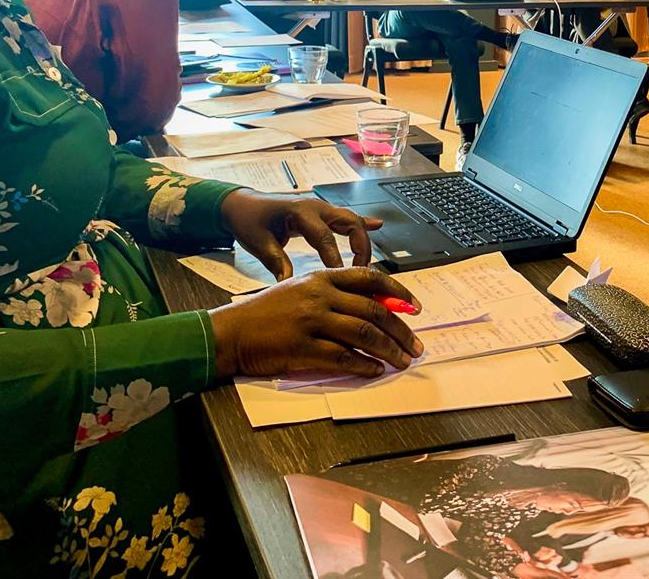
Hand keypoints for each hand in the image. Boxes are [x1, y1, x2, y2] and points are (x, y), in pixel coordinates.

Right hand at [208, 267, 422, 378]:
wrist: (232, 331)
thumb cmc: (268, 312)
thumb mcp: (302, 290)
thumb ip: (335, 294)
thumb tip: (375, 307)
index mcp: (322, 278)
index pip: (371, 278)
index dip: (398, 292)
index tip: (415, 307)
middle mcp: (320, 295)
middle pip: (374, 310)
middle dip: (401, 330)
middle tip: (415, 346)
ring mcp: (312, 321)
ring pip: (364, 334)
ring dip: (388, 350)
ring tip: (401, 362)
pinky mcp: (303, 348)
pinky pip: (343, 357)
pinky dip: (363, 365)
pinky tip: (373, 370)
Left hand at [220, 190, 378, 279]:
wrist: (241, 204)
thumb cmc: (248, 220)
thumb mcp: (258, 243)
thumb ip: (276, 262)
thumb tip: (291, 283)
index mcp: (299, 212)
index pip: (325, 238)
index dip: (336, 260)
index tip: (343, 279)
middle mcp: (315, 207)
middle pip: (350, 223)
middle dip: (361, 249)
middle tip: (361, 274)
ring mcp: (320, 208)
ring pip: (352, 220)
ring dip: (362, 242)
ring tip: (367, 266)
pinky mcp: (320, 213)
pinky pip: (346, 219)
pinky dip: (362, 224)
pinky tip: (378, 226)